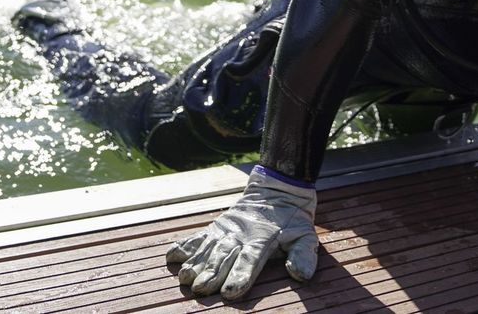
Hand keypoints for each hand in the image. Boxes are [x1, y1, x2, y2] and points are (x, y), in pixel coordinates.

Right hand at [167, 166, 320, 298]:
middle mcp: (241, 235)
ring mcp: (225, 229)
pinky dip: (183, 247)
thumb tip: (300, 274)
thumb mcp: (306, 235)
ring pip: (208, 248)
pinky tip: (171, 259)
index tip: (231, 291)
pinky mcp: (216, 226)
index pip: (251, 259)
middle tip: (201, 289)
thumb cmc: (292, 218)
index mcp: (263, 239)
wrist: (277, 187)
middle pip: (224, 256)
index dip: (241, 275)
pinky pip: (197, 237)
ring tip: (185, 278)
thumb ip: (304, 255)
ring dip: (195, 263)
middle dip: (212, 273)